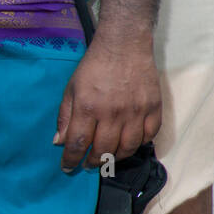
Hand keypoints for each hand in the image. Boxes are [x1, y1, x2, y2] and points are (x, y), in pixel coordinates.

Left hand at [54, 36, 161, 171]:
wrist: (124, 45)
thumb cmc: (94, 66)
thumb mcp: (71, 88)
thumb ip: (65, 116)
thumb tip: (60, 142)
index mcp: (88, 107)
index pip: (77, 143)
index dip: (71, 160)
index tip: (68, 167)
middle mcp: (112, 113)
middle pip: (103, 150)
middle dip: (93, 162)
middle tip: (89, 164)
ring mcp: (135, 112)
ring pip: (127, 148)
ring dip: (116, 158)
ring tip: (109, 158)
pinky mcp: (153, 108)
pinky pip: (149, 135)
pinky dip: (140, 143)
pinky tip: (131, 143)